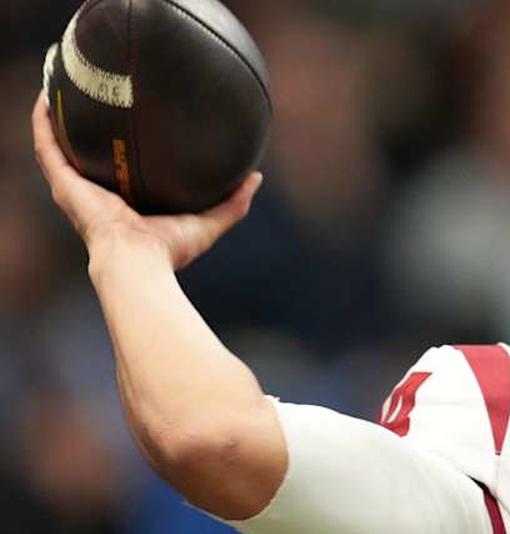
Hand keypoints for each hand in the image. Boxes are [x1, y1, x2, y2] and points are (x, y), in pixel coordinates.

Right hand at [31, 91, 261, 270]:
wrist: (138, 261)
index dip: (122, 149)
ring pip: (59, 147)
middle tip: (91, 98)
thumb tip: (256, 178)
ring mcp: (76, 189)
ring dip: (56, 119)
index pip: (121, 171)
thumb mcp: (208, 222)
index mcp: (126, 204)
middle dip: (85, 130)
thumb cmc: (169, 251)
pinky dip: (43, 122)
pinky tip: (45, 96)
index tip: (131, 125)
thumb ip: (233, 202)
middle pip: (86, 156)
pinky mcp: (64, 184)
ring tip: (59, 87)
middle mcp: (97, 195)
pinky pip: (47, 147)